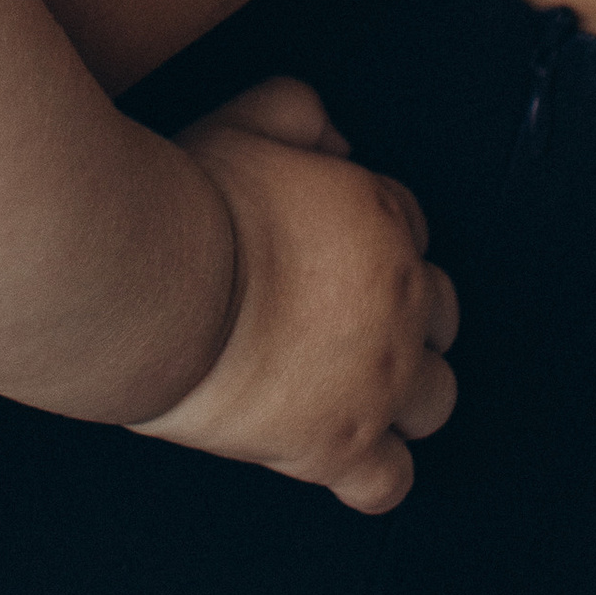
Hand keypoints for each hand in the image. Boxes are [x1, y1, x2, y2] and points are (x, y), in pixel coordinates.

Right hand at [133, 78, 457, 514]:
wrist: (157, 289)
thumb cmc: (192, 204)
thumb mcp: (244, 121)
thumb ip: (298, 112)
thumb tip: (333, 137)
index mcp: (381, 222)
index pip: (410, 225)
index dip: (372, 235)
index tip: (333, 249)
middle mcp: (399, 305)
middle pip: (438, 312)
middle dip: (405, 312)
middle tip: (345, 315)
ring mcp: (377, 384)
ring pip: (435, 399)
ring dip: (404, 391)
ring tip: (350, 384)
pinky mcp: (340, 449)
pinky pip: (390, 482)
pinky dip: (375, 472)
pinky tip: (341, 452)